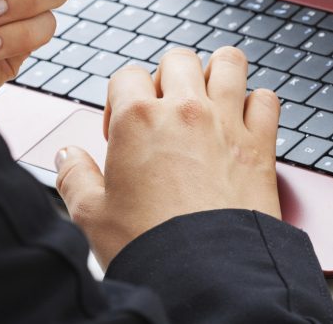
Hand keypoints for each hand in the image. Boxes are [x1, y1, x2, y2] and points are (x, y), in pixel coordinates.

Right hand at [55, 47, 281, 267]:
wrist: (206, 274)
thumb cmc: (149, 246)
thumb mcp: (92, 215)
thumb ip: (74, 178)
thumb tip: (66, 157)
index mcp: (138, 120)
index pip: (127, 75)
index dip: (121, 98)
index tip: (122, 129)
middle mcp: (185, 111)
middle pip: (178, 59)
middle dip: (168, 77)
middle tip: (164, 110)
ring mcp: (227, 123)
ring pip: (229, 62)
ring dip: (218, 73)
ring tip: (208, 96)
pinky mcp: (260, 144)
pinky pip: (267, 100)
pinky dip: (258, 104)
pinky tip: (244, 122)